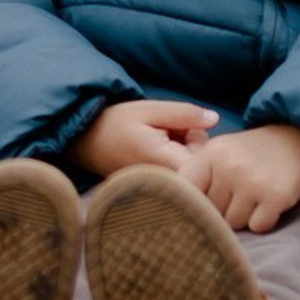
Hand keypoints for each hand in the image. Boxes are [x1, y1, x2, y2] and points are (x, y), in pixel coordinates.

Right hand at [67, 98, 219, 178]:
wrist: (84, 142)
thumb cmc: (115, 123)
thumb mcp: (150, 109)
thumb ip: (185, 114)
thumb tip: (215, 119)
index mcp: (166, 163)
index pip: (207, 158)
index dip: (200, 138)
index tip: (185, 127)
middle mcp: (167, 183)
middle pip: (202, 164)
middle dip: (193, 143)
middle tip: (169, 131)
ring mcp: (162, 189)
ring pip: (192, 169)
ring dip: (184, 151)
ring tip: (160, 139)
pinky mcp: (159, 190)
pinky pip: (180, 174)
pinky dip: (175, 159)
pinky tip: (159, 151)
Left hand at [180, 123, 299, 233]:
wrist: (295, 140)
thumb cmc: (248, 154)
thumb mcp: (218, 153)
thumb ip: (196, 178)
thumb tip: (174, 214)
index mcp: (209, 154)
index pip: (185, 192)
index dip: (189, 204)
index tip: (194, 211)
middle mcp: (229, 166)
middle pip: (211, 213)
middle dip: (222, 211)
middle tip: (236, 195)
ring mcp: (252, 182)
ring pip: (234, 223)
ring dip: (243, 218)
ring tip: (252, 197)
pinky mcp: (275, 196)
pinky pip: (257, 227)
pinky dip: (263, 221)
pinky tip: (267, 203)